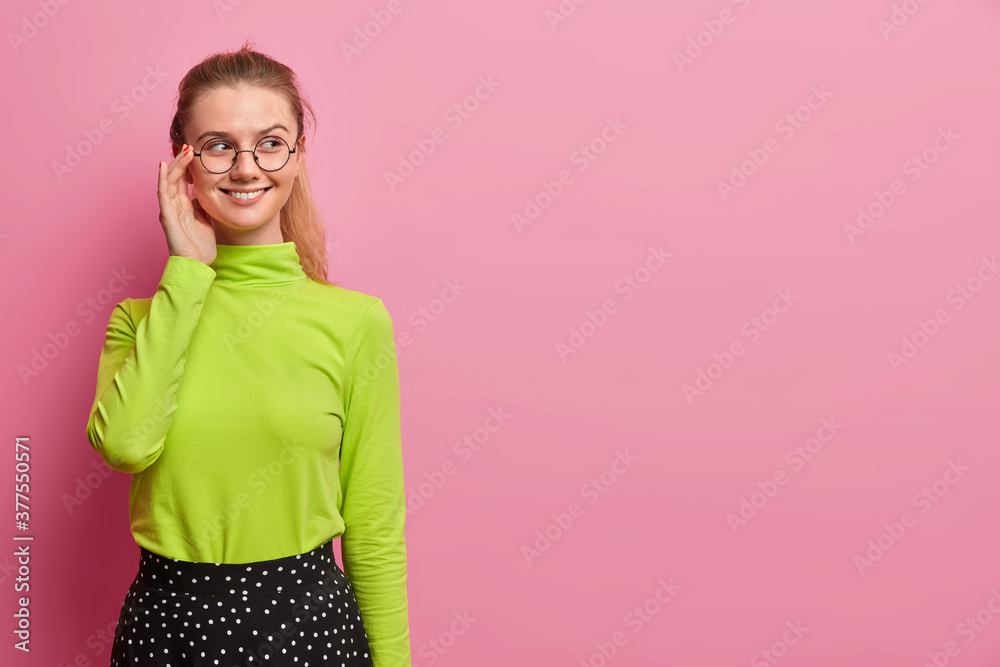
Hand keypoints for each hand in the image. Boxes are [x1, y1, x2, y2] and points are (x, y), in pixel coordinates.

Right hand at [157, 144, 217, 264]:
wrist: (197, 263)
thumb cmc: (201, 245)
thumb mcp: (206, 219)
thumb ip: (203, 205)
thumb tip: (204, 192)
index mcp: (183, 205)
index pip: (183, 180)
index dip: (187, 165)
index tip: (194, 151)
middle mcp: (173, 204)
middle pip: (175, 177)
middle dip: (181, 160)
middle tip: (189, 145)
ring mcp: (168, 209)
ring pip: (169, 181)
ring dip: (176, 165)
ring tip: (183, 151)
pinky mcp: (166, 215)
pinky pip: (162, 193)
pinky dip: (162, 179)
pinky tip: (163, 166)